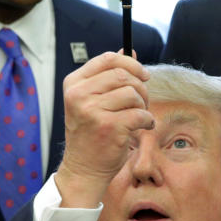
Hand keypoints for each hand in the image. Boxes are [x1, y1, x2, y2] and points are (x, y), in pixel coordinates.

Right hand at [55, 52, 152, 207]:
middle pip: (123, 75)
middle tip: (142, 103)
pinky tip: (142, 127)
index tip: (143, 75)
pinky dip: (147, 121)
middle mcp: (79, 95)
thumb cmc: (91, 133)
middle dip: (140, 88)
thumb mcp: (92, 101)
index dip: (130, 63)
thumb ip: (108, 76)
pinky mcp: (109, 127)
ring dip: (143, 106)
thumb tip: (130, 52)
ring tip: (138, 117)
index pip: (107, 59)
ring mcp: (93, 111)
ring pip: (133, 94)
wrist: (84, 169)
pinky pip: (140, 114)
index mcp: (73, 84)